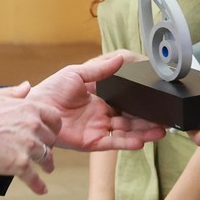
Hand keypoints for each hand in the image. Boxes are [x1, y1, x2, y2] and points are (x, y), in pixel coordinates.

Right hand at [0, 83, 59, 194]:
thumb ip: (14, 92)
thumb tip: (27, 86)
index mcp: (29, 108)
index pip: (54, 117)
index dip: (54, 126)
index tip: (51, 132)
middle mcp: (33, 126)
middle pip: (50, 139)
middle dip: (48, 145)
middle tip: (45, 151)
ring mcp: (28, 146)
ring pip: (45, 157)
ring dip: (47, 165)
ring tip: (47, 169)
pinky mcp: (19, 164)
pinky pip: (34, 178)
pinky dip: (38, 186)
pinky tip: (42, 190)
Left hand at [31, 51, 167, 151]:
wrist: (34, 109)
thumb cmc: (51, 90)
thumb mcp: (76, 73)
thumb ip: (99, 69)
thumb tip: (120, 57)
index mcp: (100, 98)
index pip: (126, 100)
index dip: (141, 101)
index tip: (157, 98)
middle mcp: (102, 115)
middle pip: (130, 118)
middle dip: (148, 120)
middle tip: (166, 119)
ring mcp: (98, 129)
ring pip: (125, 132)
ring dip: (143, 132)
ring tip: (160, 131)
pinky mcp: (91, 142)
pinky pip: (113, 143)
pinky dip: (127, 142)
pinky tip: (141, 140)